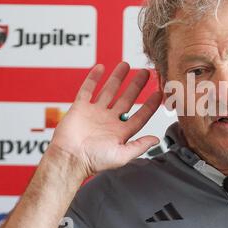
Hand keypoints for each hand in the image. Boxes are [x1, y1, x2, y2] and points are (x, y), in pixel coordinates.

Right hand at [50, 62, 161, 177]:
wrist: (69, 159)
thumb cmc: (94, 161)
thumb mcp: (122, 156)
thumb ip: (140, 146)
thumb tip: (156, 139)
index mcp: (121, 131)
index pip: (140, 115)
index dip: (150, 104)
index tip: (159, 92)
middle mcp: (110, 120)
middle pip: (126, 99)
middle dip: (136, 86)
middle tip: (146, 73)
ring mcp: (95, 113)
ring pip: (109, 91)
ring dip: (118, 78)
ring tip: (126, 65)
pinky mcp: (80, 108)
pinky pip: (87, 89)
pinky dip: (94, 78)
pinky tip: (101, 67)